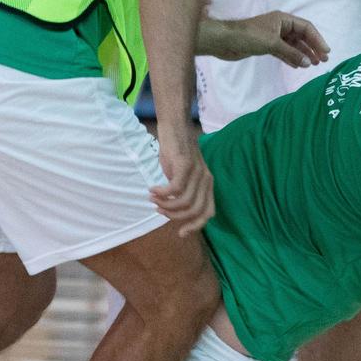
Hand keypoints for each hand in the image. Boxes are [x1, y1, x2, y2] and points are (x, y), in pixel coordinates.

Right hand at [148, 119, 213, 237]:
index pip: (208, 213)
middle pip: (195, 211)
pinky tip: (152, 189)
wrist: (174, 127)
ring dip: (166, 204)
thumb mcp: (182, 176)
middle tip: (159, 210)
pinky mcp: (186, 165)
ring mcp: (198, 172)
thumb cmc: (175, 153)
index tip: (180, 233)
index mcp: (207, 184)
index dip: (195, 226)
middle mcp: (206, 180)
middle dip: (175, 216)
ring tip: (153, 198)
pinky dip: (162, 193)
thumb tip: (172, 211)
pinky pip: (175, 189)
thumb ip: (182, 192)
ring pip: (184, 202)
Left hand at [198, 11, 329, 67]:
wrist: (225, 41)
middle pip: (301, 36)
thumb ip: (292, 53)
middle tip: (323, 60)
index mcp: (283, 19)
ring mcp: (274, 36)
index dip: (317, 39)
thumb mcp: (273, 43)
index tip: (326, 51)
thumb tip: (308, 62)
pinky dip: (291, 58)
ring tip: (313, 65)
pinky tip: (298, 66)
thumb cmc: (249, 36)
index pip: (306, 28)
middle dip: (312, 48)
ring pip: (293, 45)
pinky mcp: (266, 46)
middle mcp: (280, 26)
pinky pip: (284, 51)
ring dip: (303, 54)